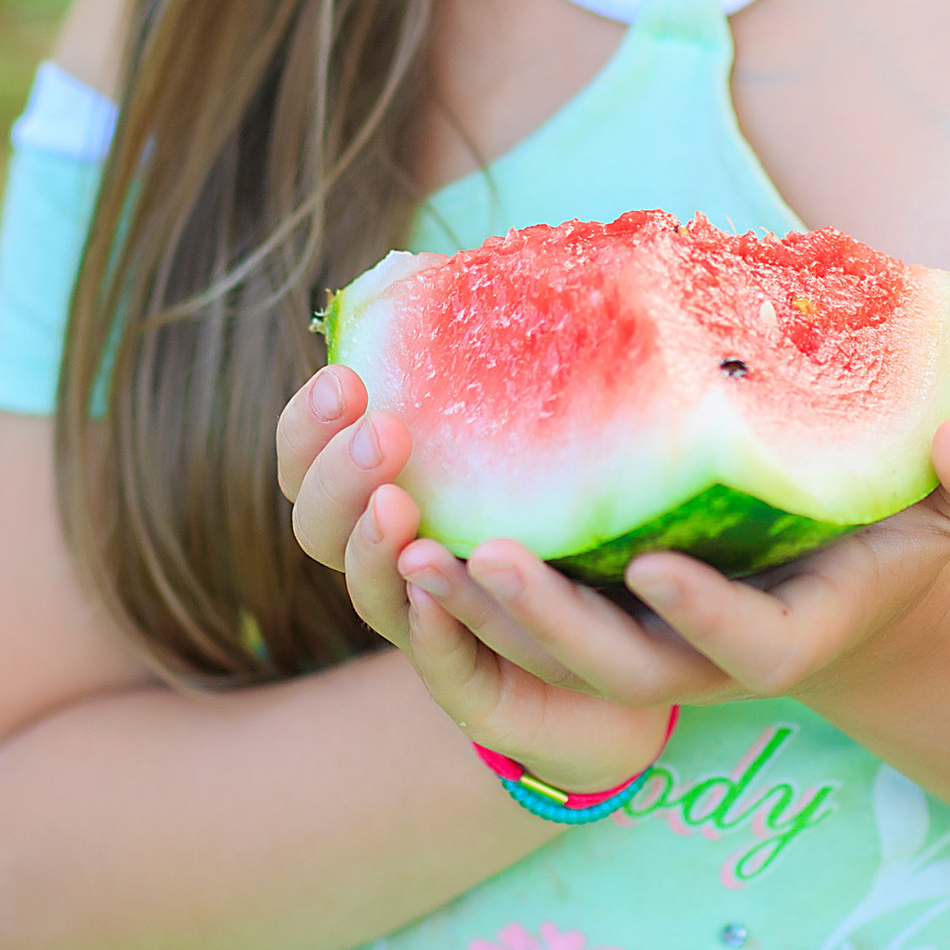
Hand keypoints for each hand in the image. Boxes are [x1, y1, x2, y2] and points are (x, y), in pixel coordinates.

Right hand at [276, 363, 675, 792]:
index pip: (305, 462)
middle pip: (313, 529)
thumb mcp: (541, 434)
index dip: (306, 427)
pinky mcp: (483, 690)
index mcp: (388, 495)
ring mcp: (429, 629)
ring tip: (401, 510)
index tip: (345, 378)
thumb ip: (507, 368)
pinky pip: (442, 665)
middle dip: (335, 477)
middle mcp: (392, 563)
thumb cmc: (579, 518)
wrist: (645, 643)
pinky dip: (432, 627)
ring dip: (372, 551)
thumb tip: (499, 259)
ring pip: (373, 598)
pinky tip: (441, 591)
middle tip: (385, 433)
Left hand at [385, 409, 949, 728]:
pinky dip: (451, 597)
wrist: (824, 571)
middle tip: (489, 556)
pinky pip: (501, 629)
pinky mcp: (577, 618)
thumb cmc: (886, 528)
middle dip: (550, 623)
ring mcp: (630, 646)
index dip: (704, 616)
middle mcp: (694, 660)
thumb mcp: (944, 505)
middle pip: (616, 669)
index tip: (661, 566)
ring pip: (539, 661)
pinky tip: (400, 530)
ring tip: (418, 552)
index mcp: (784, 638)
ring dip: (473, 615)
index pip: (746, 646)